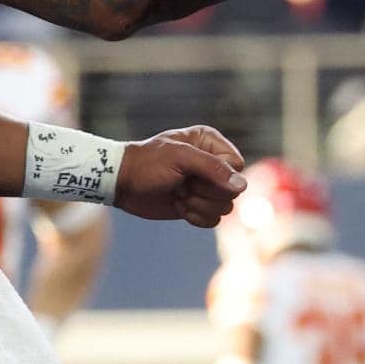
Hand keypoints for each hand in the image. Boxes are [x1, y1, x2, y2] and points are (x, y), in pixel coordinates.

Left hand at [114, 125, 248, 227]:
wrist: (123, 183)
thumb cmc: (148, 164)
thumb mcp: (180, 158)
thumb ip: (213, 168)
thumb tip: (242, 186)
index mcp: (211, 143)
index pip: (236, 166)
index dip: (218, 176)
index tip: (192, 174)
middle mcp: (213, 164)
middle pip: (232, 190)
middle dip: (205, 192)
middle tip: (182, 185)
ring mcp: (206, 186)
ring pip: (224, 207)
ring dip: (198, 206)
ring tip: (178, 195)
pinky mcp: (199, 205)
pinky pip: (214, 220)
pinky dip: (195, 217)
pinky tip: (178, 206)